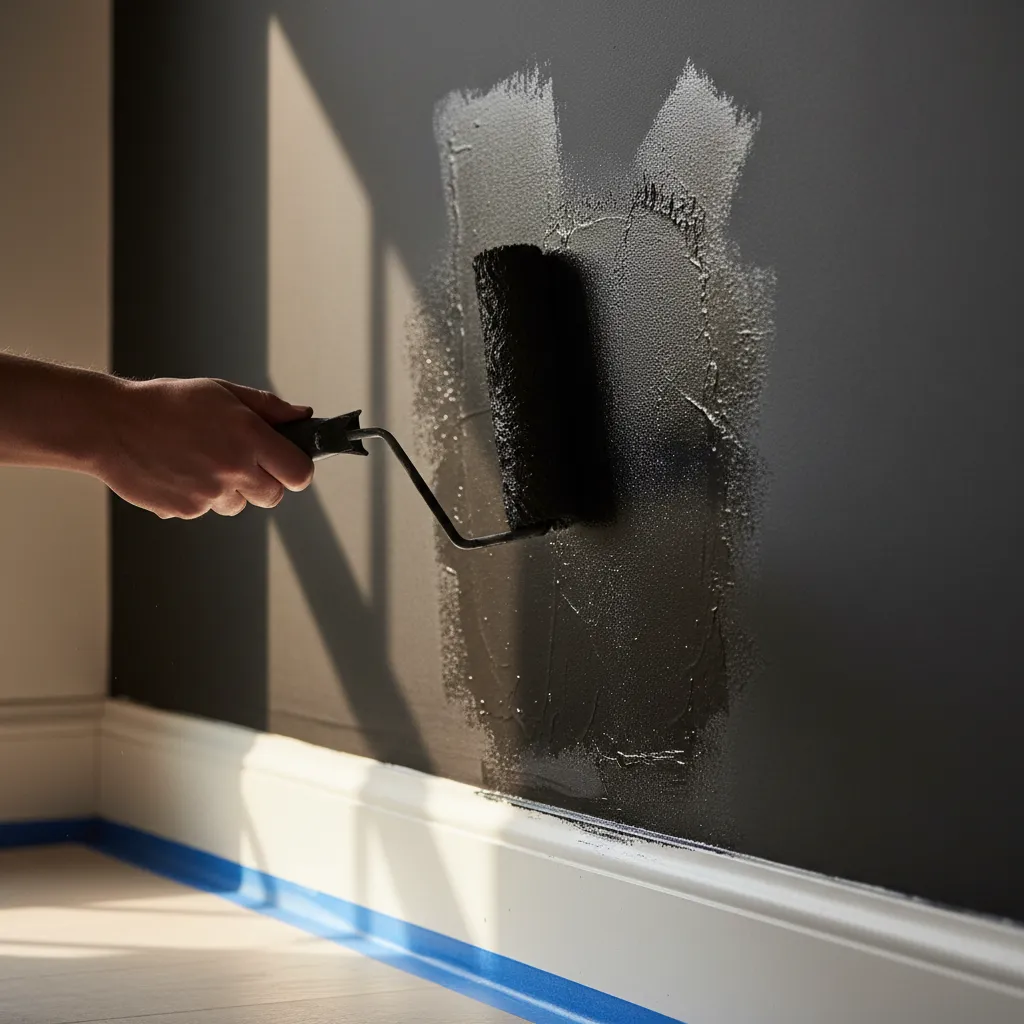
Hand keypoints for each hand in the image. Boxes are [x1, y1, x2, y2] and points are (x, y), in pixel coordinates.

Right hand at [96, 377, 313, 518]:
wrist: (112, 424)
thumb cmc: (166, 403)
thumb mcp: (223, 392)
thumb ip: (269, 407)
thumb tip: (303, 416)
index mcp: (249, 437)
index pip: (299, 474)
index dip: (296, 469)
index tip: (287, 463)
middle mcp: (233, 469)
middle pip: (274, 496)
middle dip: (264, 481)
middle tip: (240, 460)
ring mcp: (209, 494)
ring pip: (238, 505)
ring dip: (230, 490)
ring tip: (201, 460)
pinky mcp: (186, 511)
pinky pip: (207, 509)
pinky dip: (199, 496)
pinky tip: (181, 470)